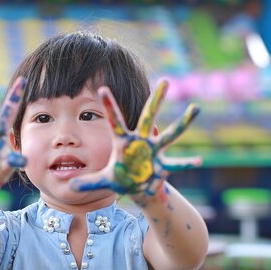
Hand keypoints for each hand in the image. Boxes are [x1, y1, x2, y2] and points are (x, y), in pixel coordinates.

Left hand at [71, 79, 200, 195]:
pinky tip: (199, 161)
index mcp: (123, 141)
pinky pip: (177, 164)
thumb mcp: (103, 181)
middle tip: (165, 80)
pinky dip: (187, 163)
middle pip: (149, 116)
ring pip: (170, 133)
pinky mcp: (163, 165)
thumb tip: (72, 186)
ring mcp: (154, 151)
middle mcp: (141, 141)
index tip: (102, 88)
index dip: (109, 105)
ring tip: (195, 107)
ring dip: (183, 121)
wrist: (137, 189)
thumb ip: (88, 182)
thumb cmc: (120, 179)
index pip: (114, 120)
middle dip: (157, 100)